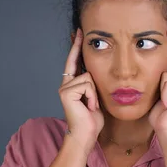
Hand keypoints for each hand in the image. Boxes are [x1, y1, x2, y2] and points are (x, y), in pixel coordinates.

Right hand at [59, 29, 103, 151]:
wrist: (85, 135)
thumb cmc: (93, 120)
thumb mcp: (96, 97)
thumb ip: (94, 84)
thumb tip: (101, 70)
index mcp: (72, 84)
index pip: (74, 60)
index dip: (76, 46)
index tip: (79, 32)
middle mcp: (66, 83)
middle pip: (85, 67)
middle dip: (90, 78)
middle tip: (90, 80)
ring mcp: (64, 87)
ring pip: (89, 77)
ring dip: (95, 93)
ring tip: (92, 106)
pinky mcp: (66, 92)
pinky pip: (87, 85)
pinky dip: (92, 97)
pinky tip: (89, 107)